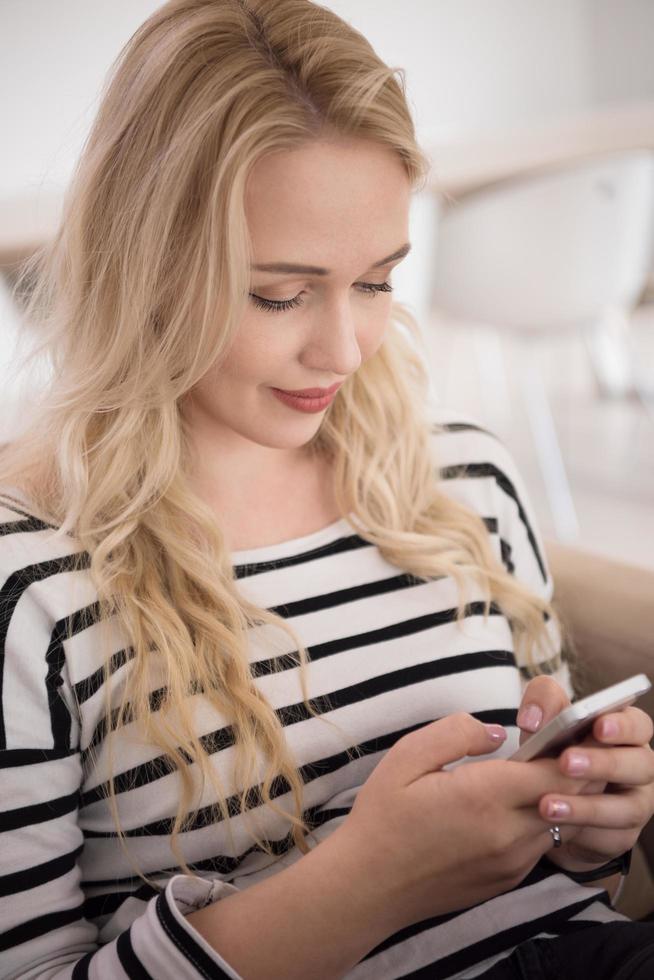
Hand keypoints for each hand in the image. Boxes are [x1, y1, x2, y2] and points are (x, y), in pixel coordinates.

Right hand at [338, 712, 582, 928]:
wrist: (367, 886)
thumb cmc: (382, 817)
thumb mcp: (406, 756)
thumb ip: (456, 733)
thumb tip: (497, 732)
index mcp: (485, 797)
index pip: (560, 772)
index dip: (568, 749)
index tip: (554, 731)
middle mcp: (508, 834)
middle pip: (571, 799)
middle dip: (569, 771)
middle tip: (547, 748)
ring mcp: (511, 862)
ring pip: (559, 823)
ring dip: (555, 798)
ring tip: (527, 775)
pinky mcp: (507, 879)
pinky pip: (539, 845)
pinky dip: (537, 822)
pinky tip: (508, 808)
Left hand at [517, 676, 653, 872]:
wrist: (549, 802)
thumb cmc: (555, 750)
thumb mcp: (547, 722)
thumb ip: (543, 703)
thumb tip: (533, 718)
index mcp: (626, 732)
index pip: (638, 724)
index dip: (622, 725)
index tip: (598, 726)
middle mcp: (639, 766)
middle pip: (639, 764)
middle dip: (603, 763)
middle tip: (566, 762)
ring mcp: (637, 802)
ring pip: (628, 807)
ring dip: (588, 806)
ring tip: (547, 805)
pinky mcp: (624, 834)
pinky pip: (612, 835)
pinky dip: (583, 830)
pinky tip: (555, 825)